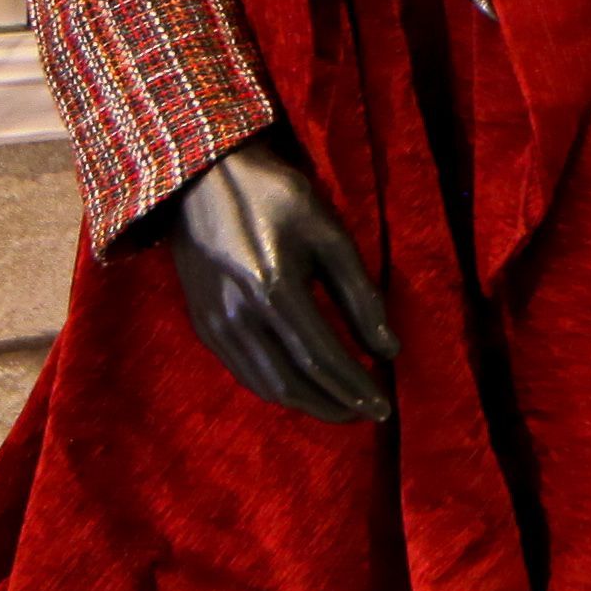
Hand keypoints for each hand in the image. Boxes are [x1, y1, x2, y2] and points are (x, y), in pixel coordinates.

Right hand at [151, 131, 395, 421]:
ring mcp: (216, 323)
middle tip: (368, 413)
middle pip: (293, 383)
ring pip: (265, 385)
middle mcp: (240, 314)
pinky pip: (243, 372)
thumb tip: (388, 349)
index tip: (384, 407)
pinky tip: (303, 387)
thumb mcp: (329, 232)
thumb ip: (360, 293)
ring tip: (342, 406)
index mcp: (274, 287)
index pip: (323, 357)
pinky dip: (277, 389)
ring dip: (308, 404)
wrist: (202, 177)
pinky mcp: (204, 324)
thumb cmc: (275, 197)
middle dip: (335, 405)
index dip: (355, 387)